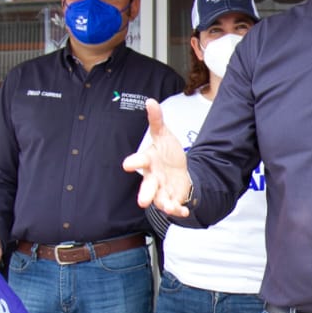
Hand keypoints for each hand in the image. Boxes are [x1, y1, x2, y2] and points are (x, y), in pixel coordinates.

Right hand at [122, 100, 191, 217]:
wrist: (177, 169)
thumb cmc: (165, 152)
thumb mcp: (163, 134)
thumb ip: (156, 120)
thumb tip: (150, 101)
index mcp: (149, 161)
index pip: (140, 161)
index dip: (134, 162)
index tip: (128, 165)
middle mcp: (153, 177)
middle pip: (148, 186)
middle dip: (146, 193)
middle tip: (142, 201)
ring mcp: (163, 189)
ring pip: (161, 200)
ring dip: (165, 204)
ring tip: (170, 207)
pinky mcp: (173, 198)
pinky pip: (176, 206)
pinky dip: (179, 210)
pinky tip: (184, 211)